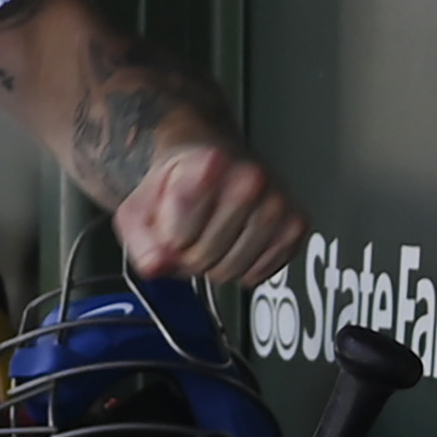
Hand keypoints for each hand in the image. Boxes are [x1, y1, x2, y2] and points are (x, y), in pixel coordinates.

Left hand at [114, 143, 306, 287]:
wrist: (211, 162)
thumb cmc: (177, 182)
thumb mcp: (141, 207)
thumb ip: (141, 239)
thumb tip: (157, 265)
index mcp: (209, 164)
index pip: (177, 236)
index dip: (166, 240)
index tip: (169, 222)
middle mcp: (250, 179)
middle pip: (204, 258)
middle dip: (189, 256)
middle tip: (190, 231)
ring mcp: (277, 202)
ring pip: (232, 271)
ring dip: (215, 266)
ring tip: (212, 235)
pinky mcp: (295, 225)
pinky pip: (261, 274)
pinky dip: (243, 269)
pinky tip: (236, 242)